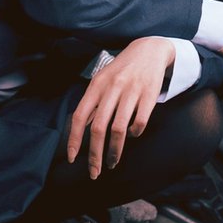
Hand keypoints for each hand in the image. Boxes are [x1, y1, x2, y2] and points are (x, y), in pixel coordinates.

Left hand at [66, 37, 174, 178]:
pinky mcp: (149, 96)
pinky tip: (132, 136)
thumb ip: (93, 104)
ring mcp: (131, 92)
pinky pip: (139, 123)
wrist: (149, 50)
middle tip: (94, 171)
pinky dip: (134, 134)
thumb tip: (79, 130)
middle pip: (98, 128)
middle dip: (94, 154)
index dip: (74, 140)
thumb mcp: (102, 81)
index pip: (79, 117)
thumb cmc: (121, 70)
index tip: (73, 159)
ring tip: (112, 162)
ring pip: (119, 129)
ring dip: (115, 151)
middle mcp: (111, 88)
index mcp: (96, 86)